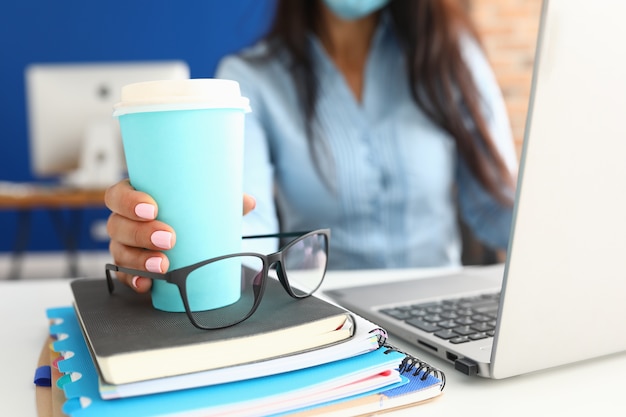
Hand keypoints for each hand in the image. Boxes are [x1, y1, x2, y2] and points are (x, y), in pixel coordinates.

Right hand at [104, 179, 255, 292]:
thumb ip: (224, 200)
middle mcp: (124, 222)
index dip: (130, 201)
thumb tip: (248, 202)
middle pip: (118, 225)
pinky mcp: (129, 269)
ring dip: (140, 260)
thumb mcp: (203, 204)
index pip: (119, 195)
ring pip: (121, 252)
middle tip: (169, 238)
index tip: (152, 207)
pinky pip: (124, 277)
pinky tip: (147, 284)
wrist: (188, 241)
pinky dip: (135, 281)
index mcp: (135, 198)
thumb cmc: (188, 215)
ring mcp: (124, 246)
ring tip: (164, 265)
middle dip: (141, 233)